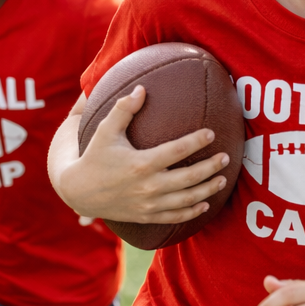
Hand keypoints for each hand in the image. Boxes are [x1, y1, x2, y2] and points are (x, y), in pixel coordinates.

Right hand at [50, 85, 229, 223]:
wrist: (79, 192)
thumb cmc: (94, 157)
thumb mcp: (105, 131)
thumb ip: (123, 109)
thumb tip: (141, 88)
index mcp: (141, 163)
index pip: (176, 151)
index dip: (196, 141)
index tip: (211, 133)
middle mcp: (148, 186)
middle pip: (189, 177)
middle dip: (210, 167)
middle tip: (225, 157)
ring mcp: (149, 204)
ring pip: (186, 199)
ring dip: (208, 190)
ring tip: (222, 179)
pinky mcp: (146, 216)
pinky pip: (175, 217)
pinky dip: (192, 211)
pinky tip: (204, 204)